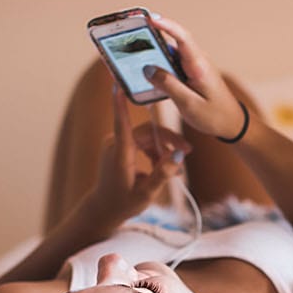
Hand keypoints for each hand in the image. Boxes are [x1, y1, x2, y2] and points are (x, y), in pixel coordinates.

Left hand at [73, 97, 188, 229]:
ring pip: (149, 137)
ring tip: (176, 169)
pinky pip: (144, 142)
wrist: (104, 209)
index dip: (120, 103)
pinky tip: (165, 167)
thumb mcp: (146, 193)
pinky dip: (156, 153)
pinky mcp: (120, 146)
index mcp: (119, 154)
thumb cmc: (123, 203)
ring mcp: (117, 144)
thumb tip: (180, 156)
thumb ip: (163, 174)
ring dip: (164, 150)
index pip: (121, 123)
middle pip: (148, 132)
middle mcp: (116, 144)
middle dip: (169, 141)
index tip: (117, 83)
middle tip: (188, 153)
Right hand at [139, 16, 248, 140]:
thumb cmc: (214, 115)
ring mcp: (195, 66)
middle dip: (152, 34)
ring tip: (132, 51)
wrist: (232, 123)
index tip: (150, 18)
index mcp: (199, 66)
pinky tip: (145, 70)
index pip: (183, 38)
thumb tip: (148, 70)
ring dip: (153, 51)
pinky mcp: (191, 72)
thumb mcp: (188, 104)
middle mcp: (197, 61)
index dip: (166, 25)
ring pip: (171, 52)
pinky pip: (172, 63)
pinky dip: (159, 64)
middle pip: (173, 40)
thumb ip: (168, 86)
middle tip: (131, 32)